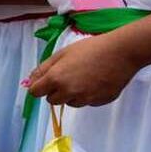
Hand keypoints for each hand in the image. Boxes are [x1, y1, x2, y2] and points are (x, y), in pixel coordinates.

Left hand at [26, 34, 140, 106]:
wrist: (120, 53)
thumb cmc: (90, 48)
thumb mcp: (63, 53)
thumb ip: (44, 68)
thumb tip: (30, 81)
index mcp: (56, 79)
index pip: (35, 92)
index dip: (39, 86)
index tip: (46, 80)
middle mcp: (68, 93)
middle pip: (52, 100)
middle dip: (55, 90)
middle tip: (67, 75)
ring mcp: (84, 100)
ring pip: (70, 102)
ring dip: (71, 94)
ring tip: (84, 77)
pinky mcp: (98, 103)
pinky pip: (86, 102)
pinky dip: (87, 95)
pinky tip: (96, 81)